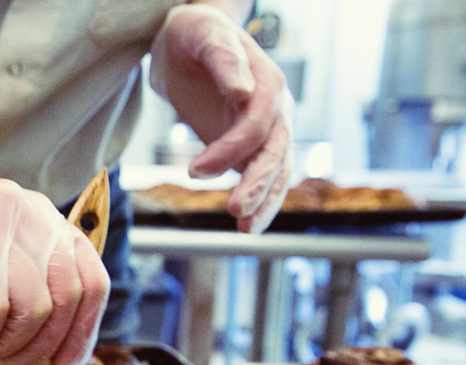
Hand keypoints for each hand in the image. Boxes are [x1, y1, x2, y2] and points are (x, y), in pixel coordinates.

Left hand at [150, 4, 294, 232]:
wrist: (189, 41)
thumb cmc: (195, 34)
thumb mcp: (203, 36)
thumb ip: (225, 60)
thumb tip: (244, 91)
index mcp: (268, 82)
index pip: (258, 122)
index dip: (231, 148)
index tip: (195, 170)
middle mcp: (276, 110)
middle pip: (276, 152)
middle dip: (257, 183)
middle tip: (234, 209)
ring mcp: (267, 132)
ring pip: (277, 172)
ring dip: (264, 201)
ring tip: (245, 229)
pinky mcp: (250, 149)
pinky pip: (262, 179)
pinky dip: (259, 202)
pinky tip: (247, 225)